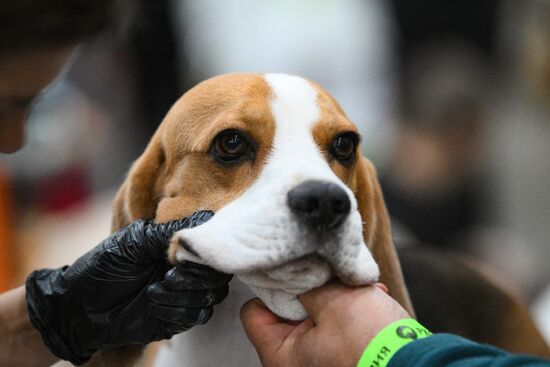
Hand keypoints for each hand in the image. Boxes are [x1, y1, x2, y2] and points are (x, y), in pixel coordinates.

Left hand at [25, 210, 231, 364]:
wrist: (80, 308)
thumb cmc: (103, 267)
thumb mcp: (132, 242)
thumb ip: (167, 233)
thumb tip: (203, 218)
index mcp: (177, 245)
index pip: (212, 244)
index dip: (208, 249)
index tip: (185, 253)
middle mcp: (186, 268)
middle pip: (218, 273)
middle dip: (197, 276)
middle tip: (168, 275)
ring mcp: (184, 293)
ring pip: (211, 295)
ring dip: (185, 294)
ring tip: (154, 291)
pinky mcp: (179, 317)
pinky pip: (198, 315)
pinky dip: (179, 310)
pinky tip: (154, 306)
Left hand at [240, 282, 409, 366]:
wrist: (416, 365)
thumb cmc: (372, 344)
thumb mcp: (332, 301)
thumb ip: (305, 283)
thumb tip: (295, 271)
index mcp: (281, 355)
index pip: (254, 311)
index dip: (273, 287)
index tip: (291, 273)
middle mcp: (295, 363)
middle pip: (286, 311)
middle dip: (311, 290)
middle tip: (329, 280)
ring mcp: (318, 361)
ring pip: (315, 315)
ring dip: (335, 298)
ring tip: (356, 291)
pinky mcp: (340, 357)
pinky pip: (335, 326)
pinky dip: (350, 312)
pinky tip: (368, 302)